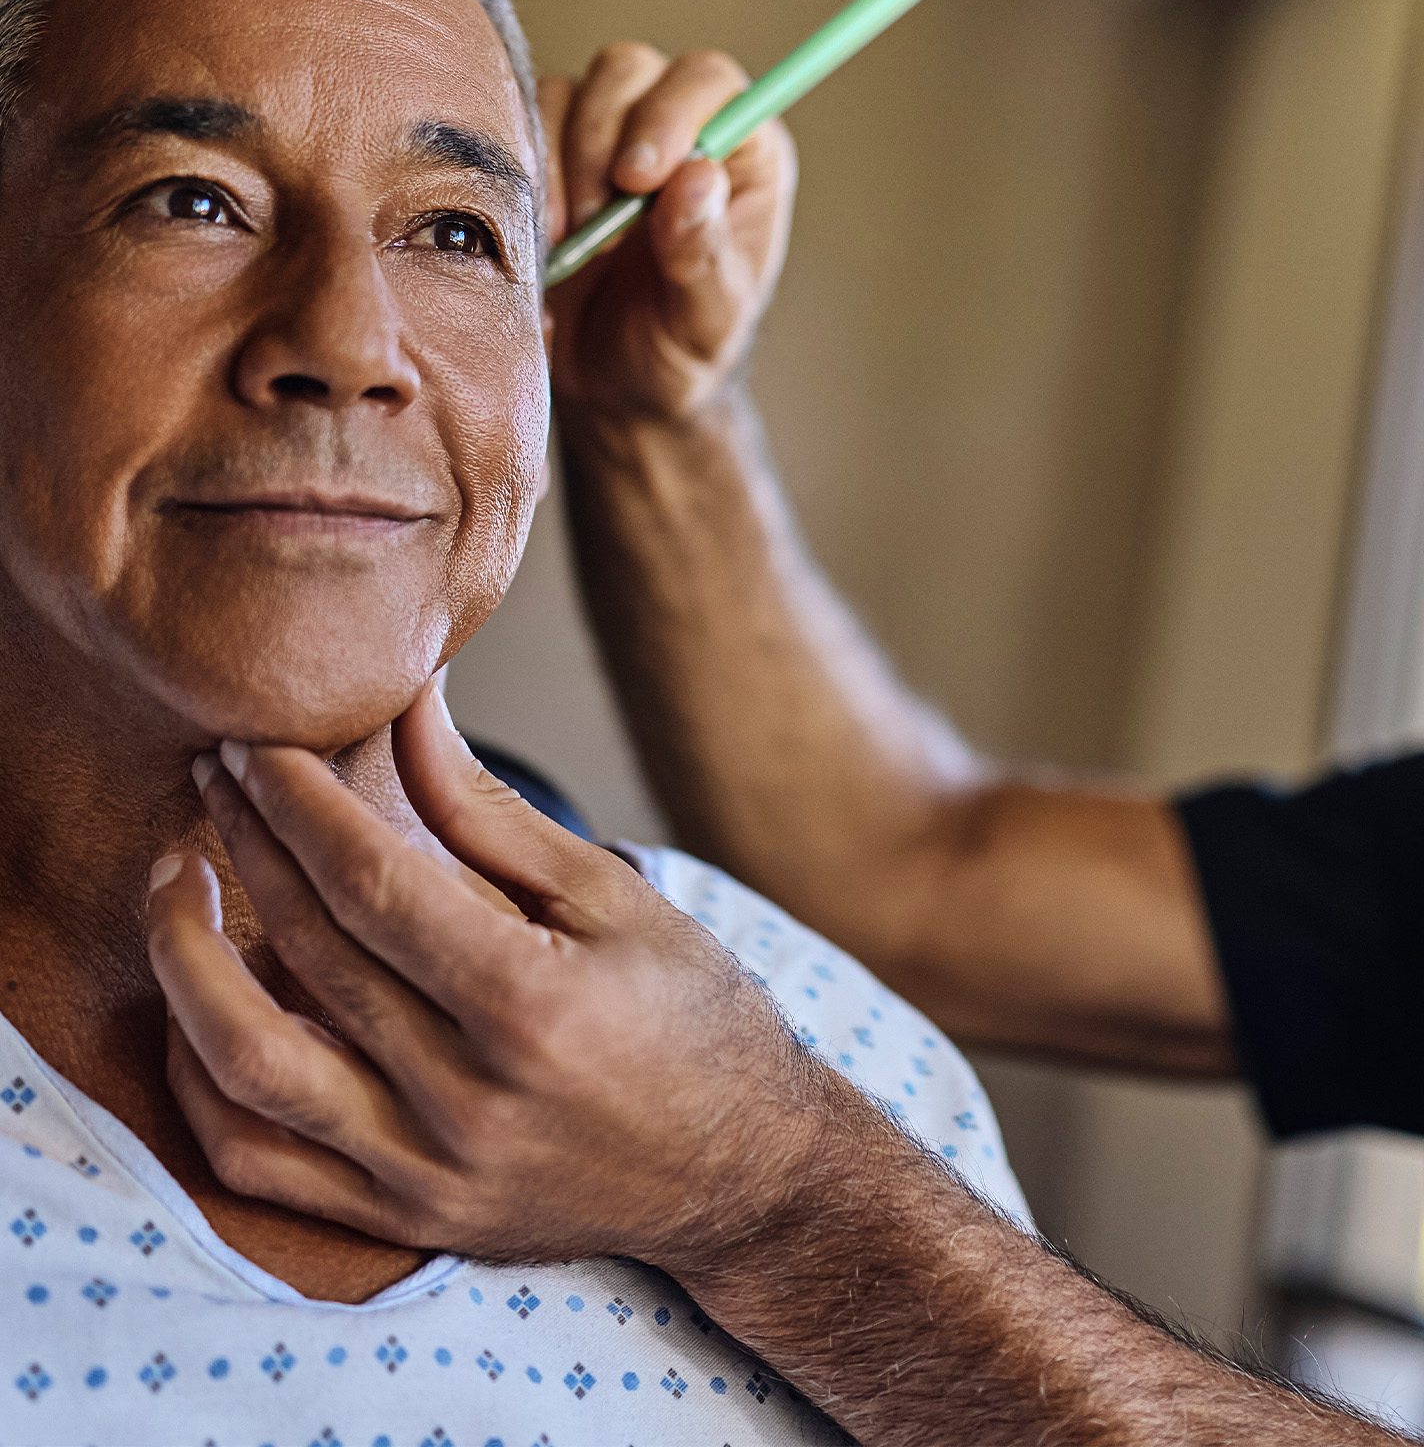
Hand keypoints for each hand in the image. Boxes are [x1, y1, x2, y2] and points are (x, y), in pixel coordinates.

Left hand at [143, 683, 841, 1270]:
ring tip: (177, 882)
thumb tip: (409, 707)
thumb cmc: (696, 1021)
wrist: (745, 1175)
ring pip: (251, 1068)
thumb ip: (492, 812)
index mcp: (534, 1007)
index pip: (373, 885)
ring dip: (189, 964)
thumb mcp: (615, 900)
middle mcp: (471, 1099)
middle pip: (310, 954)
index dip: (297, 805)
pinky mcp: (408, 1217)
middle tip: (214, 778)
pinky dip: (201, 1080)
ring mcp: (431, 1170)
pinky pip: (257, 1160)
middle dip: (244, 847)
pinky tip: (194, 1004)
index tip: (253, 747)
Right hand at [541, 44, 798, 421]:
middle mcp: (676, 127)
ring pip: (568, 94)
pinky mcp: (548, 153)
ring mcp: (607, 134)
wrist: (613, 386)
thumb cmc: (678, 352)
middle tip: (594, 223)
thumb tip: (699, 178)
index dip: (669, 113)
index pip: (710, 84)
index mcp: (742, 155)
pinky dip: (519, 181)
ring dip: (557, 166)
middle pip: (629, 72)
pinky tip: (538, 242)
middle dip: (601, 142)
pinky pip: (518, 129)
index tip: (638, 178)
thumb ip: (704, 254)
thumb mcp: (704, 320)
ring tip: (569, 244)